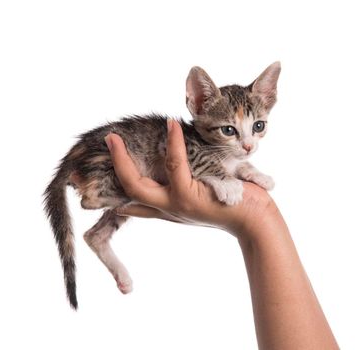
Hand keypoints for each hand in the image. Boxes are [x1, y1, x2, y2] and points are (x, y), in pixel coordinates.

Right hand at [104, 119, 276, 237]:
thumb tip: (178, 178)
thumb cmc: (234, 207)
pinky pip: (176, 167)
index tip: (96, 182)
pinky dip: (172, 144)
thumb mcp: (203, 199)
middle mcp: (169, 208)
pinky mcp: (190, 197)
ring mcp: (176, 204)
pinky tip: (170, 126)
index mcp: (170, 208)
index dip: (113, 192)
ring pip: (139, 185)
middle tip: (108, 141)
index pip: (135, 202)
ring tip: (115, 138)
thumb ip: (184, 188)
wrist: (257, 222)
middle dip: (113, 167)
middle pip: (129, 191)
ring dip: (122, 160)